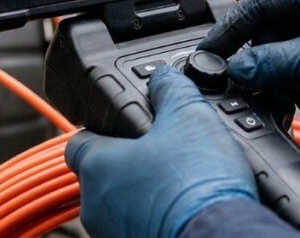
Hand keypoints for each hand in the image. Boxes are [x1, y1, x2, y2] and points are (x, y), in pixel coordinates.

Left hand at [65, 65, 255, 237]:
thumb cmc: (198, 187)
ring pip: (120, 203)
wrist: (221, 237)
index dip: (102, 130)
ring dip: (142, 191)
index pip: (78, 142)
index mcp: (97, 167)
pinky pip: (137, 224)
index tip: (125, 127)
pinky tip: (182, 205)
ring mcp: (113, 233)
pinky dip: (154, 214)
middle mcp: (95, 205)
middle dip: (129, 162)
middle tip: (162, 153)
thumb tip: (164, 77)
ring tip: (178, 180)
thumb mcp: (190, 115)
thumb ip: (170, 88)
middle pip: (102, 174)